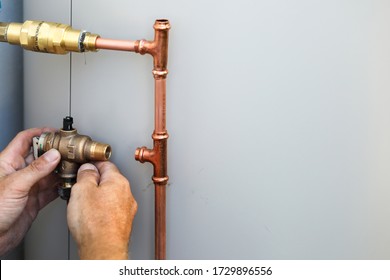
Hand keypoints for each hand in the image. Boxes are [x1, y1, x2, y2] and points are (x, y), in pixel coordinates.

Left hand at [0, 128, 60, 255]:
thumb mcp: (15, 185)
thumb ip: (36, 169)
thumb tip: (53, 155)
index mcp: (8, 162)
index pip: (25, 140)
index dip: (40, 132)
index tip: (56, 132)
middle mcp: (19, 173)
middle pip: (41, 155)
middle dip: (55, 152)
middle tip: (70, 150)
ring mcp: (28, 186)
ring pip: (49, 173)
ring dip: (61, 170)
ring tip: (72, 167)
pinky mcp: (34, 200)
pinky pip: (51, 190)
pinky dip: (61, 187)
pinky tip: (68, 184)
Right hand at [67, 162, 136, 259]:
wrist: (103, 249)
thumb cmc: (94, 223)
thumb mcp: (82, 190)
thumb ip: (85, 175)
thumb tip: (87, 168)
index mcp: (118, 181)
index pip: (106, 164)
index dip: (92, 164)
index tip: (84, 166)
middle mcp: (127, 193)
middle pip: (109, 180)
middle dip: (94, 182)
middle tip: (80, 187)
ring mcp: (127, 209)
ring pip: (111, 196)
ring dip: (98, 197)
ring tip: (84, 205)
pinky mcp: (123, 222)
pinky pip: (112, 210)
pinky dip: (102, 210)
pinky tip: (92, 217)